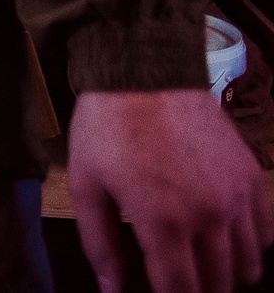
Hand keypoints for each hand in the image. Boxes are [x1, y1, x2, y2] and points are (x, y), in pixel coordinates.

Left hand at [71, 88, 268, 292]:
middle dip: (199, 292)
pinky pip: (266, 232)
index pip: (181, 290)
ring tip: (201, 269)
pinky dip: (252, 247)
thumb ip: (100, 244)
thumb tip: (112, 289)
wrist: (145, 71)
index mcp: (164, 222)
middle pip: (218, 284)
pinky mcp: (251, 177)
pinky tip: (226, 241)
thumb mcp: (85, 184)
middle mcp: (210, 216)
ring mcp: (237, 197)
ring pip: (249, 265)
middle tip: (178, 282)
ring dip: (227, 276)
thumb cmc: (106, 126)